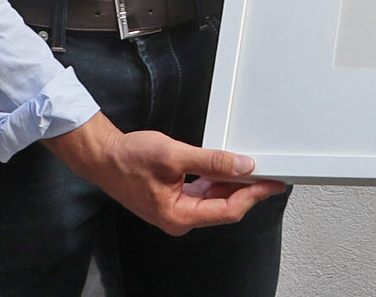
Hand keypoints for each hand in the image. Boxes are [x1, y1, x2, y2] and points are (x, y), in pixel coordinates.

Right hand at [47, 112, 286, 234]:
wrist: (103, 156)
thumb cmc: (128, 159)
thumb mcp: (175, 156)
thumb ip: (211, 162)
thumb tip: (242, 166)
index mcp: (178, 216)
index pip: (228, 210)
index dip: (253, 195)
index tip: (272, 183)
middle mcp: (179, 218)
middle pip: (224, 207)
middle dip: (247, 189)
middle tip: (269, 172)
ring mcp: (177, 209)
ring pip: (215, 199)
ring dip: (233, 183)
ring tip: (253, 167)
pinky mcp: (175, 198)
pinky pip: (204, 192)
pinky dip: (218, 179)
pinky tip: (227, 167)